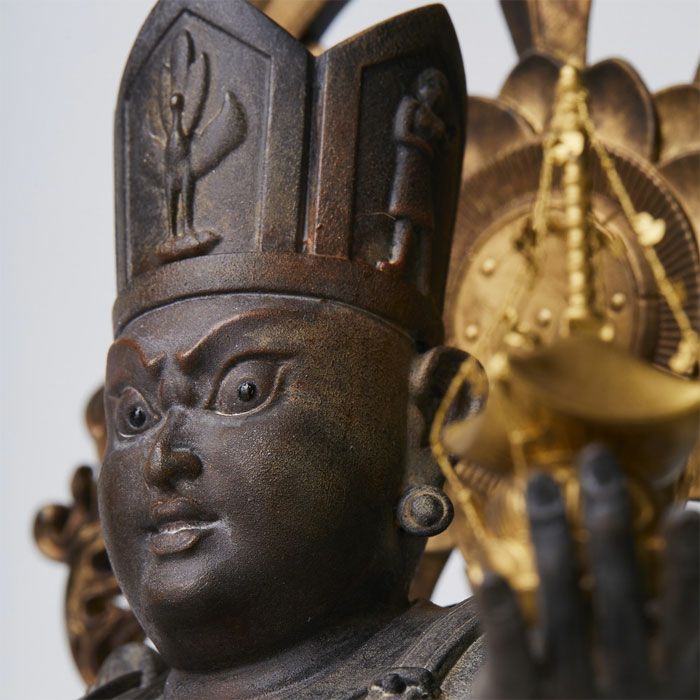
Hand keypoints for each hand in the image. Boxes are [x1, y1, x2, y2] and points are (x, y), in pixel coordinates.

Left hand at [474, 444, 699, 698]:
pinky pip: (508, 647)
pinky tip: (486, 568)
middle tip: (596, 459)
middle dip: (609, 521)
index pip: (690, 613)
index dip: (691, 560)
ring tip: (542, 483)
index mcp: (677, 682)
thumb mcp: (661, 686)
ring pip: (563, 606)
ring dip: (553, 537)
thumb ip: (668, 637)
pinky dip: (498, 607)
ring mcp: (572, 696)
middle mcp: (632, 688)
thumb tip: (672, 558)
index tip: (688, 507)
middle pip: (621, 592)